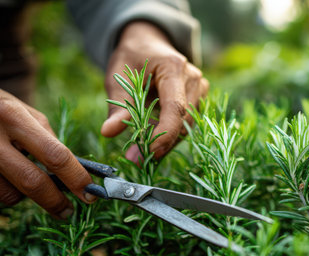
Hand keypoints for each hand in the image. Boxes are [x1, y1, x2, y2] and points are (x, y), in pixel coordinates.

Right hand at [0, 85, 95, 217]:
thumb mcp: (21, 110)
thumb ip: (46, 137)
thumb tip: (71, 171)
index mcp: (11, 116)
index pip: (54, 154)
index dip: (76, 178)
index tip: (90, 194)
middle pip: (32, 183)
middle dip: (55, 201)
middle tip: (68, 211)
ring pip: (9, 196)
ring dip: (23, 194)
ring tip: (18, 174)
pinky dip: (0, 195)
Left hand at [101, 21, 208, 160]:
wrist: (148, 44)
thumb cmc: (132, 58)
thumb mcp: (118, 77)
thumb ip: (118, 106)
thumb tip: (108, 132)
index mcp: (174, 68)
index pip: (176, 108)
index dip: (165, 134)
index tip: (148, 153)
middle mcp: (194, 78)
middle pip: (183, 121)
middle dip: (161, 143)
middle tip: (135, 158)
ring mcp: (200, 89)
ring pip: (187, 127)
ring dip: (165, 142)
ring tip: (140, 150)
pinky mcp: (199, 99)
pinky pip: (187, 124)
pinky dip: (170, 136)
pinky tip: (152, 140)